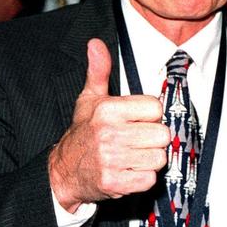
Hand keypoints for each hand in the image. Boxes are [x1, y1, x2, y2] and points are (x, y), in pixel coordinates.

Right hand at [48, 38, 168, 211]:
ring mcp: (113, 160)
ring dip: (149, 160)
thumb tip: (95, 44)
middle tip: (137, 141)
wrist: (64, 170)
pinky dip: (143, 178)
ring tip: (133, 156)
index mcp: (108, 109)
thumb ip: (98, 71)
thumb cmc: (83, 132)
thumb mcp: (89, 99)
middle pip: (162, 135)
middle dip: (153, 140)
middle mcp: (110, 133)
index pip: (156, 108)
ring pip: (159, 158)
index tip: (138, 120)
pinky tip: (129, 171)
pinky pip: (149, 179)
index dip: (150, 116)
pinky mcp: (116, 183)